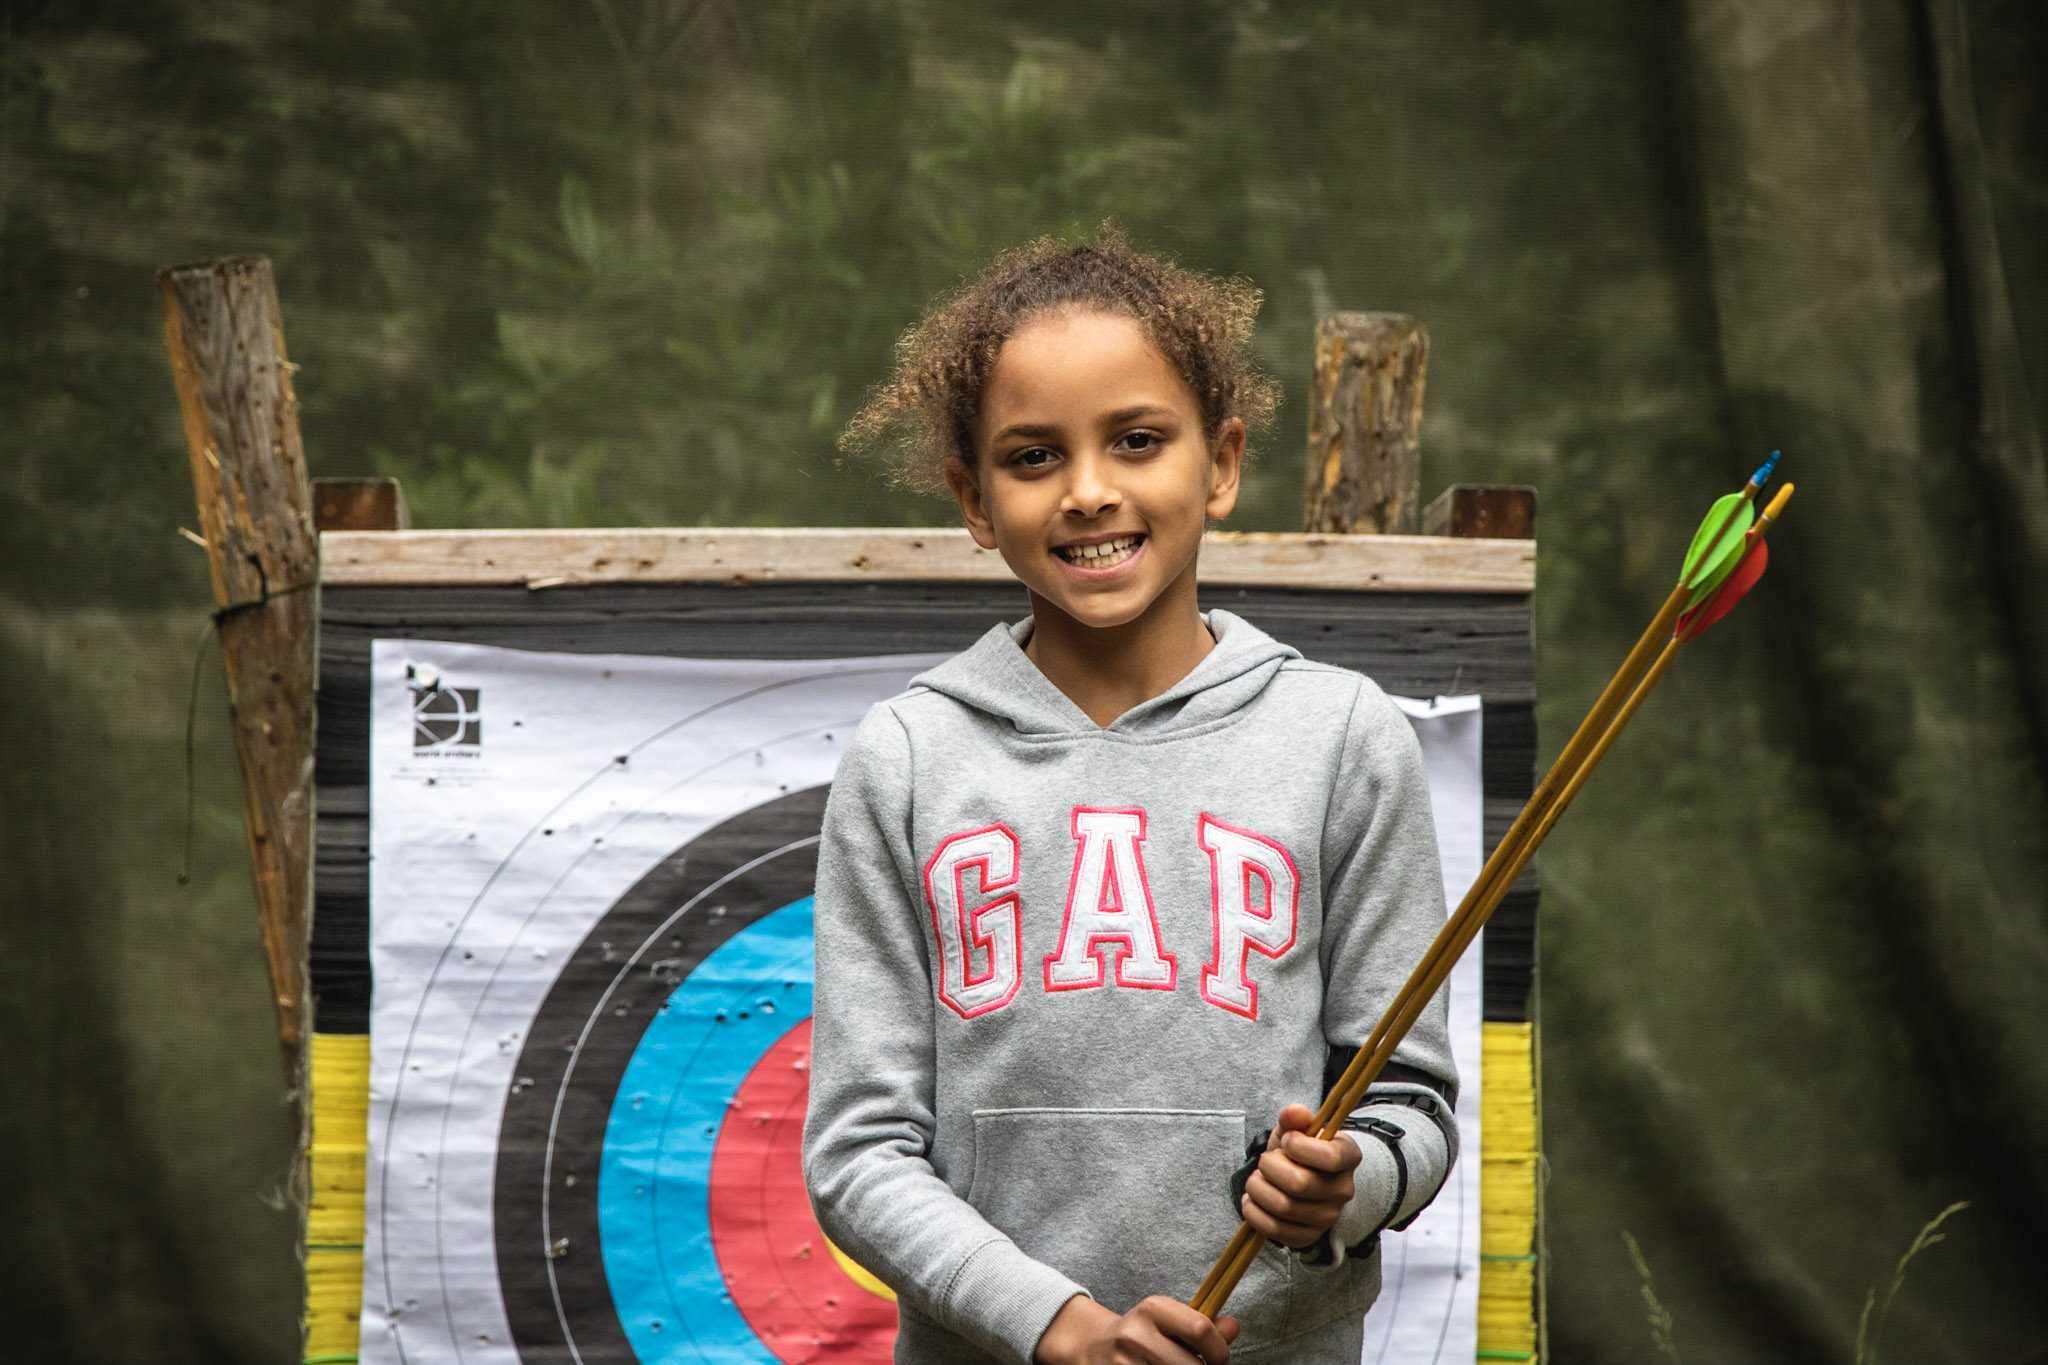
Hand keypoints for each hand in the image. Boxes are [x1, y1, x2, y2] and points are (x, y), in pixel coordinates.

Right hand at [1034, 1293, 1239, 1364]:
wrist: (1090, 1347)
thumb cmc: (1141, 1335)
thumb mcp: (1168, 1321)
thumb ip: (1202, 1325)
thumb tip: (1233, 1327)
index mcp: (1152, 1310)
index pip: (1200, 1329)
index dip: (1219, 1351)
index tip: (1219, 1360)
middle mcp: (1135, 1335)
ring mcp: (1123, 1364)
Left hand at [1238, 1102, 1361, 1249]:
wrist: (1302, 1176)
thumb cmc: (1299, 1150)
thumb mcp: (1296, 1129)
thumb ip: (1294, 1118)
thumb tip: (1295, 1112)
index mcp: (1348, 1156)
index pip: (1328, 1157)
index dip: (1296, 1146)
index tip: (1286, 1141)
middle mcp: (1344, 1190)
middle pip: (1298, 1184)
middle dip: (1269, 1167)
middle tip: (1265, 1161)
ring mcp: (1328, 1217)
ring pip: (1283, 1207)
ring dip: (1258, 1189)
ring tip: (1257, 1179)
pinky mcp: (1309, 1236)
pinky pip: (1275, 1230)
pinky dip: (1254, 1213)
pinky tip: (1253, 1200)